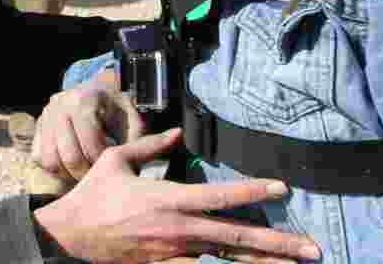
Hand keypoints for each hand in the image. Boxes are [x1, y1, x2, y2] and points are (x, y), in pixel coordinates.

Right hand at [33, 67, 146, 180]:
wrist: (98, 92)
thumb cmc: (117, 110)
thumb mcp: (133, 120)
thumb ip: (136, 144)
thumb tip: (133, 171)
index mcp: (84, 99)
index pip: (90, 143)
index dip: (102, 163)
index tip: (112, 170)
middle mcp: (60, 104)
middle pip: (69, 156)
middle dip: (86, 174)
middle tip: (98, 179)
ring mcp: (46, 115)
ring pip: (50, 160)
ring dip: (68, 175)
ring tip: (84, 174)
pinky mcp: (38, 126)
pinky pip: (39, 157)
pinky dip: (54, 169)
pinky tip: (71, 167)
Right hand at [33, 129, 321, 263]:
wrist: (70, 235)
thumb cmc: (93, 194)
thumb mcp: (117, 159)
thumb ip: (151, 145)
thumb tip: (179, 133)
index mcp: (168, 199)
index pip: (220, 196)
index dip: (253, 192)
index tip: (282, 188)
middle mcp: (178, 229)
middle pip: (237, 238)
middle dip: (278, 244)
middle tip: (313, 248)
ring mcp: (174, 253)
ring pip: (226, 261)